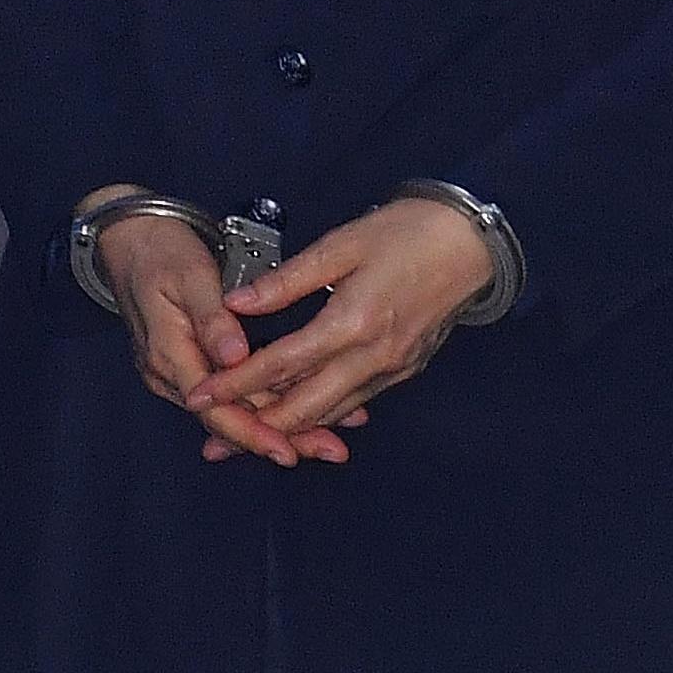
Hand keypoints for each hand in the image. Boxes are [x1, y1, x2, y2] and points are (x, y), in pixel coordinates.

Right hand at [79, 186, 348, 469]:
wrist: (130, 239)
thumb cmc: (159, 251)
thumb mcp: (190, 275)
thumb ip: (213, 318)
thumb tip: (235, 357)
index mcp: (170, 355)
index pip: (214, 410)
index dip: (253, 433)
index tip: (290, 449)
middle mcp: (172, 374)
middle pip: (229, 419)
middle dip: (281, 437)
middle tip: (331, 449)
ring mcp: (180, 372)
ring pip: (233, 410)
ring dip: (279, 423)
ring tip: (329, 435)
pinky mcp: (192, 364)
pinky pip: (230, 393)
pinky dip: (266, 402)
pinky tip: (299, 407)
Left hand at [188, 198, 494, 439]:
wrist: (472, 241)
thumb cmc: (407, 231)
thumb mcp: (342, 244)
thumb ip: (287, 280)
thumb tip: (237, 303)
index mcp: (352, 322)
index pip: (281, 365)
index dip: (236, 384)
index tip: (200, 395)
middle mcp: (372, 357)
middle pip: (305, 408)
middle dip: (256, 428)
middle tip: (214, 441)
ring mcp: (392, 369)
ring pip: (331, 414)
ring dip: (288, 429)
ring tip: (246, 437)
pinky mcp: (405, 371)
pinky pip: (354, 403)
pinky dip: (322, 414)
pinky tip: (300, 417)